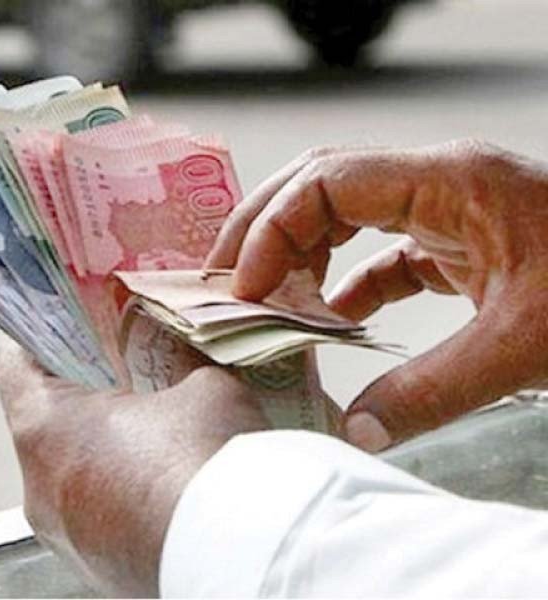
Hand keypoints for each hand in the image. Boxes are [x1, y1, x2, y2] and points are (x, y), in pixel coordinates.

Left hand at [0, 342, 272, 596]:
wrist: (239, 554)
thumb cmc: (206, 465)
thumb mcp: (205, 387)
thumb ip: (184, 366)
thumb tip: (189, 359)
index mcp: (46, 428)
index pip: (14, 366)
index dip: (43, 342)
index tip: (70, 332)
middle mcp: (38, 488)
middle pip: (44, 425)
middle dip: (85, 401)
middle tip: (127, 382)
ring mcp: (64, 537)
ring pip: (69, 477)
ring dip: (102, 456)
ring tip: (154, 442)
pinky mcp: (95, 571)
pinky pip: (94, 520)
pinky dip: (119, 501)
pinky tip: (164, 489)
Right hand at [207, 140, 547, 450]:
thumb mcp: (524, 346)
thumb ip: (431, 389)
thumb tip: (354, 432)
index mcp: (449, 181)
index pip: (327, 181)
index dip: (272, 231)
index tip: (245, 289)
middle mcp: (438, 182)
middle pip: (321, 183)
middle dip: (265, 228)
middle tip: (225, 281)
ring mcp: (447, 209)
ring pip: (345, 211)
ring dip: (299, 252)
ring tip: (265, 299)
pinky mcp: (458, 242)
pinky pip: (381, 251)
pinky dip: (346, 281)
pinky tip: (329, 318)